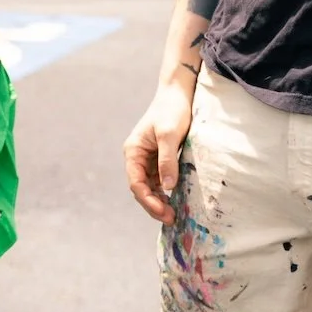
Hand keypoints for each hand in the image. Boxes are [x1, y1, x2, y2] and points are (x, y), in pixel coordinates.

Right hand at [123, 79, 194, 224]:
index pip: (136, 183)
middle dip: (154, 205)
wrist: (178, 93)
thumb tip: (167, 187)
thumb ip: (167, 160)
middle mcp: (137, 157)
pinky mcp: (159, 159)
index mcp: (133, 151)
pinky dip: (165, 192)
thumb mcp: (170, 134)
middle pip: (141, 189)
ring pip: (150, 187)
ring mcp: (148, 159)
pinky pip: (159, 180)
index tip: (164, 212)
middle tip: (172, 218)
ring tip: (174, 214)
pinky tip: (176, 200)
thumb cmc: (172, 110)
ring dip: (159, 201)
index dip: (148, 201)